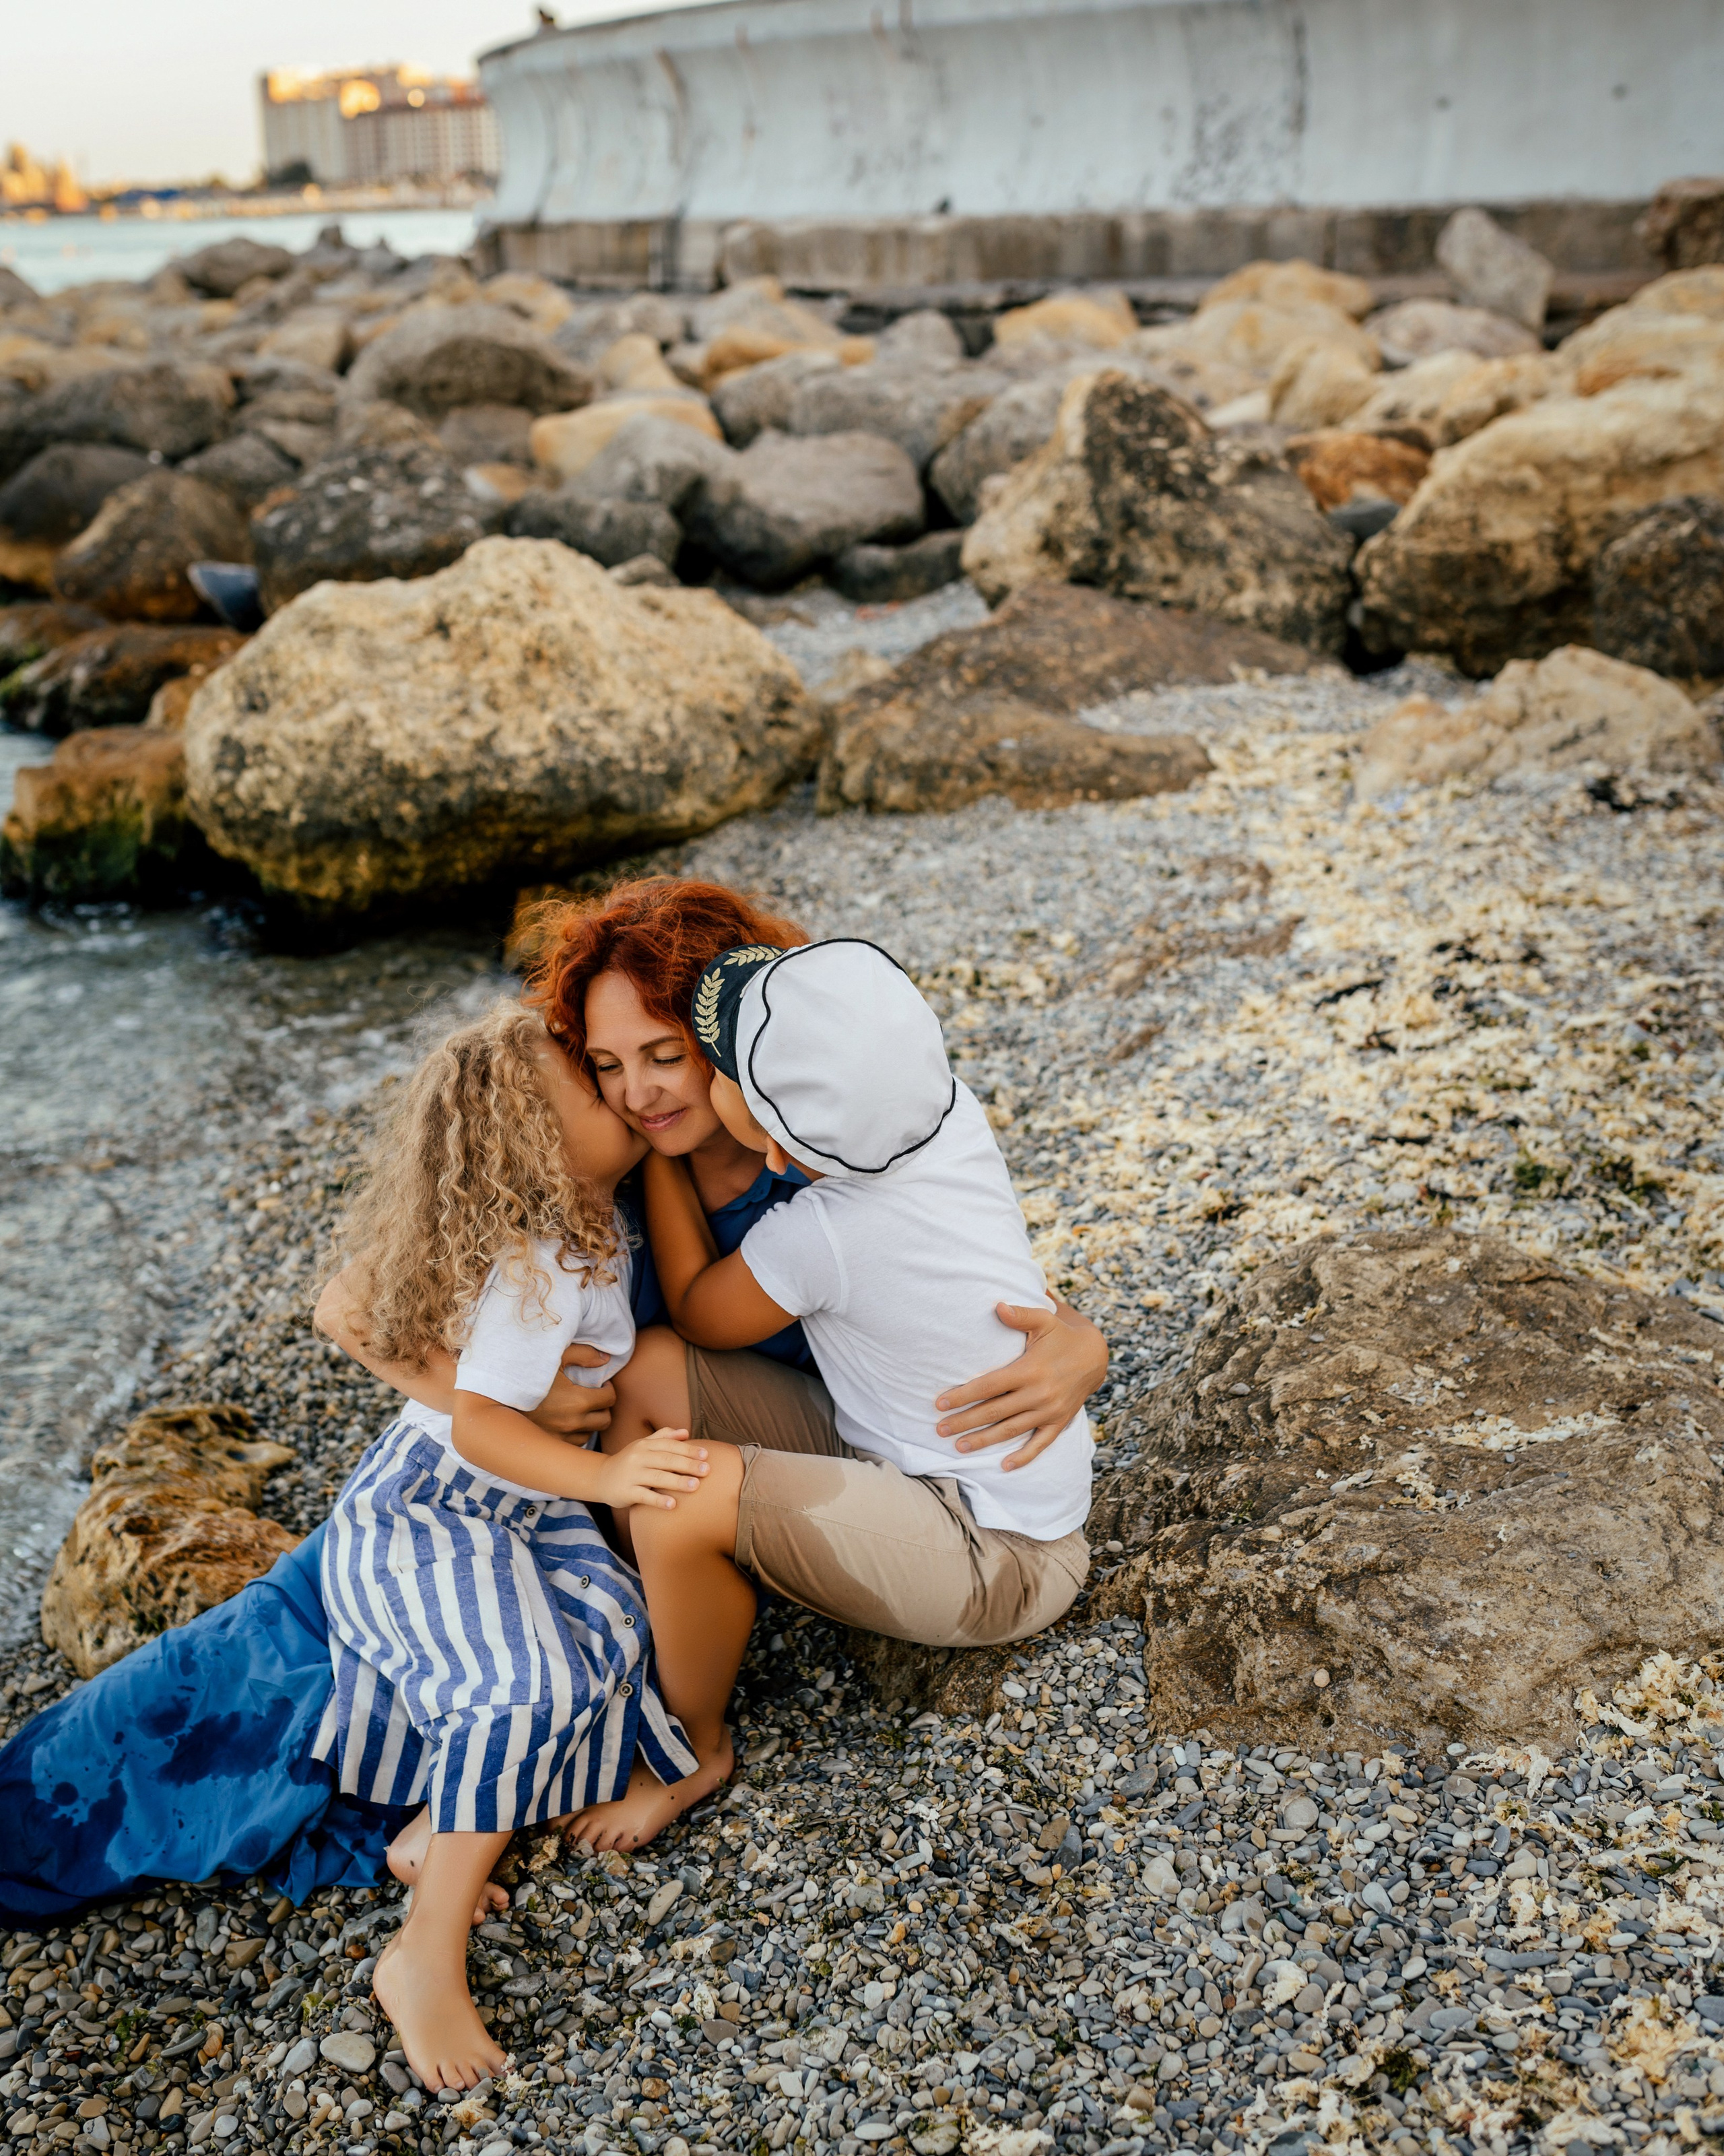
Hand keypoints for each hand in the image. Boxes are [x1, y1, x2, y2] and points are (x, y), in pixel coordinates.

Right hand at [526, 1343, 616, 1439]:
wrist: (500, 1399)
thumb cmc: (529, 1374)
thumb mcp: (556, 1357)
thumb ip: (583, 1354)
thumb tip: (605, 1358)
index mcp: (577, 1401)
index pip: (609, 1399)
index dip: (609, 1390)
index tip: (602, 1385)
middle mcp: (572, 1422)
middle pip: (605, 1420)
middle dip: (604, 1407)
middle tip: (595, 1397)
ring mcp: (561, 1436)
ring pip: (590, 1433)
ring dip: (590, 1422)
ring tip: (581, 1409)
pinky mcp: (551, 1444)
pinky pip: (574, 1443)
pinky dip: (576, 1433)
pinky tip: (568, 1421)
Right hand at [593, 1428, 708, 1510]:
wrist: (601, 1477)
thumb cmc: (629, 1461)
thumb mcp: (643, 1445)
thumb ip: (663, 1437)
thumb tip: (685, 1432)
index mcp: (645, 1445)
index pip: (669, 1446)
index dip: (688, 1450)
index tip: (706, 1455)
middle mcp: (638, 1458)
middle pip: (666, 1460)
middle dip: (687, 1465)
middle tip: (707, 1470)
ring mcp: (631, 1475)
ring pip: (657, 1477)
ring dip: (677, 1482)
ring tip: (695, 1486)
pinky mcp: (626, 1492)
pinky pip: (644, 1496)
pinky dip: (658, 1500)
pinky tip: (673, 1505)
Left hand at [935, 1299, 1108, 1470]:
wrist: (1095, 1356)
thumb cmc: (1061, 1335)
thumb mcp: (1044, 1320)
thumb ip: (1021, 1314)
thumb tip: (997, 1306)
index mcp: (1030, 1370)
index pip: (989, 1386)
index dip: (964, 1395)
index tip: (940, 1404)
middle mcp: (1039, 1394)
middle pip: (994, 1411)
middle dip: (965, 1422)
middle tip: (939, 1429)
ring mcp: (1049, 1411)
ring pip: (1011, 1430)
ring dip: (984, 1440)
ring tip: (959, 1447)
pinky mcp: (1058, 1422)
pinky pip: (1040, 1444)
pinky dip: (1023, 1457)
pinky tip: (1003, 1466)